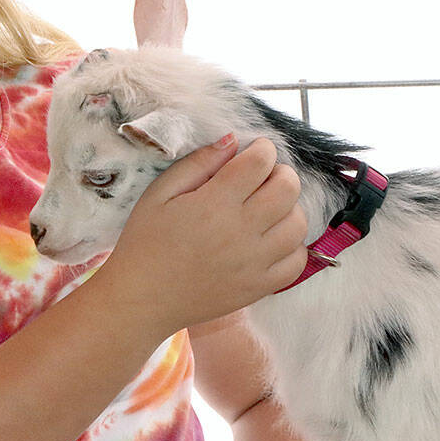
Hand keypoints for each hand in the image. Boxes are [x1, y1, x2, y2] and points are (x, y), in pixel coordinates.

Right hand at [92, 136, 308, 338]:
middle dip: (281, 173)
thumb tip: (232, 141)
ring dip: (289, 208)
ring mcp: (254, 263)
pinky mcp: (259, 287)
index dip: (263, 149)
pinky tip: (272, 239)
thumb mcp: (160, 193)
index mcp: (215, 204)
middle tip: (263, 177)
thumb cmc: (145, 242)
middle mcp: (241, 232)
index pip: (260, 163)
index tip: (255, 151)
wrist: (142, 299)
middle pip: (288, 189)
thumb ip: (198, 163)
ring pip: (297, 224)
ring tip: (268, 208)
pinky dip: (293, 245)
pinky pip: (297, 262)